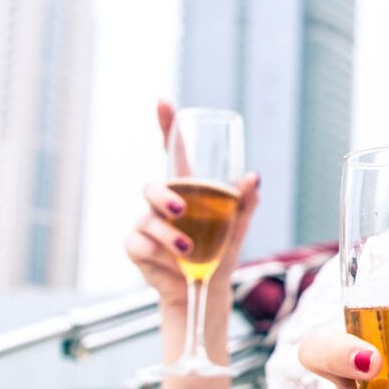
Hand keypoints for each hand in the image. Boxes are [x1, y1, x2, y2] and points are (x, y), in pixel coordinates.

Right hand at [120, 100, 258, 362]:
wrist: (206, 288)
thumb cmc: (220, 249)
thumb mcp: (238, 225)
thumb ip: (245, 201)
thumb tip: (253, 176)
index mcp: (186, 188)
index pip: (173, 150)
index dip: (166, 125)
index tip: (163, 101)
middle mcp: (162, 202)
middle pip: (153, 187)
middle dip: (164, 196)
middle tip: (180, 209)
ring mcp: (146, 223)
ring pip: (147, 219)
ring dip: (167, 234)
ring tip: (189, 251)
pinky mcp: (136, 246)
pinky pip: (140, 243)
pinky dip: (157, 253)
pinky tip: (174, 263)